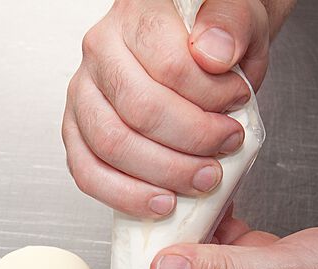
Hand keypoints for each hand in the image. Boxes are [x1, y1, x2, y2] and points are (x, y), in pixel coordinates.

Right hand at [63, 0, 269, 218]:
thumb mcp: (239, 17)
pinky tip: (158, 201)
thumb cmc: (210, 38)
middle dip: (191, 141)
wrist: (193, 48)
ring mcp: (83, 93)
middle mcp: (101, 52)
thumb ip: (232, 23)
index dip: (210, 96)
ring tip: (200, 180)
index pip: (169, 66)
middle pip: (139, 109)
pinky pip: (87, 171)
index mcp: (137, 16)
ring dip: (162, 172)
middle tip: (224, 148)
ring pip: (110, 144)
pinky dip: (124, 195)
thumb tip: (213, 53)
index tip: (237, 103)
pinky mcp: (77, 130)